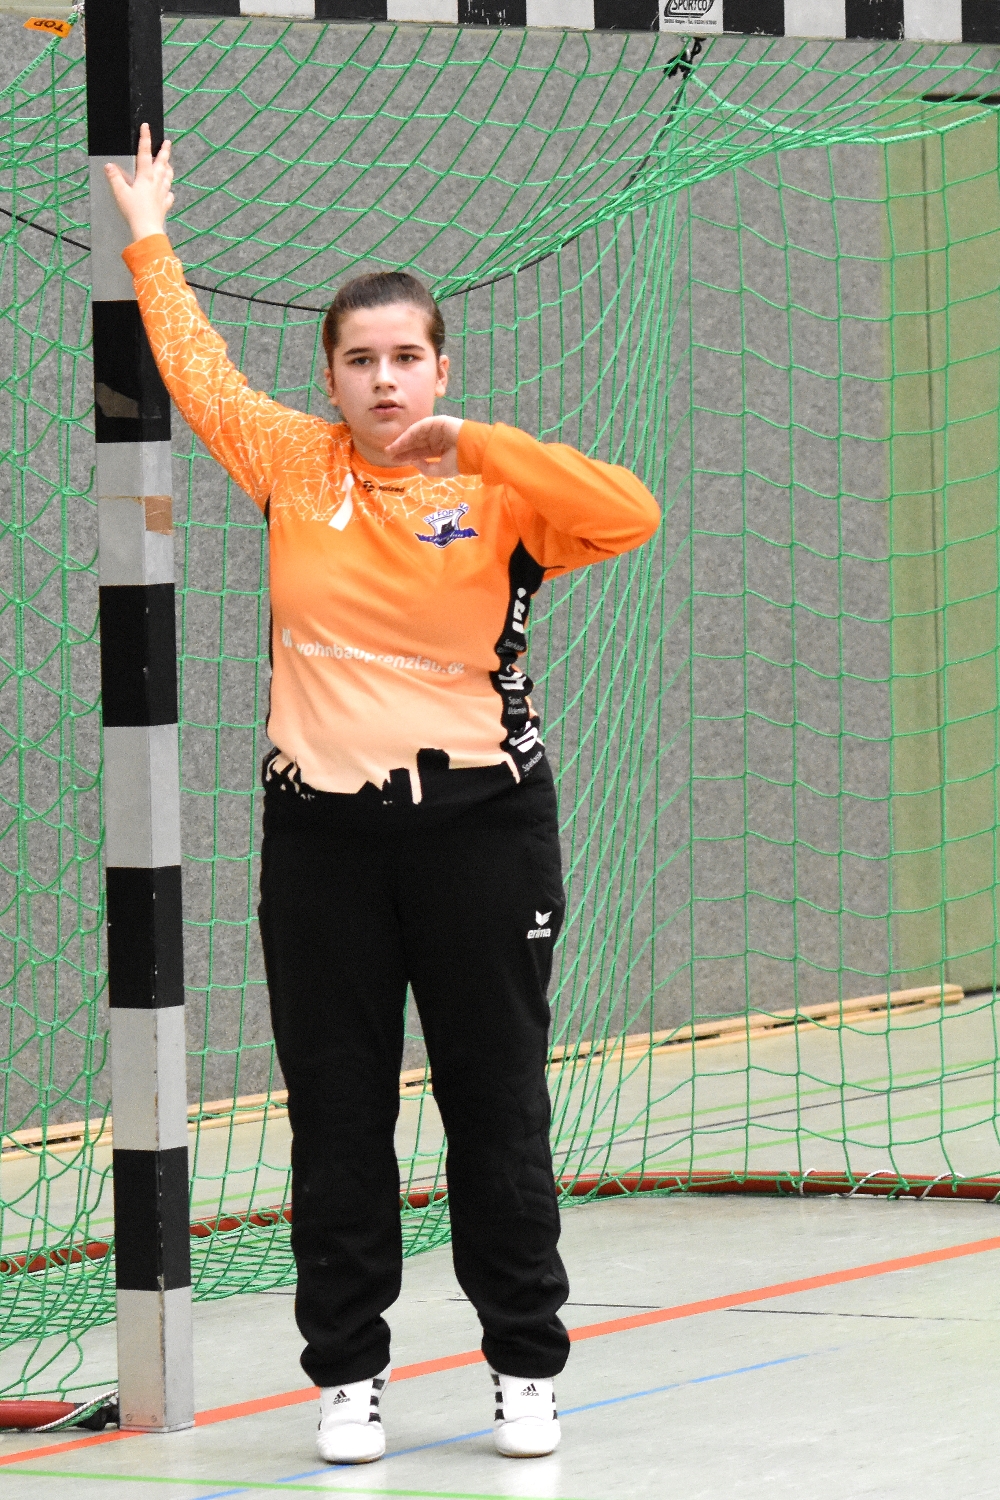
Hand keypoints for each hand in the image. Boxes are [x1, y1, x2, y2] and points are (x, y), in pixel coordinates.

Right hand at [104, 122, 173, 242]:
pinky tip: (168, 192)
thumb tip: (109, 166)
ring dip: (168, 169)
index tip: (146, 127)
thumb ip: (115, 178)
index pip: (145, 153)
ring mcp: (162, 194)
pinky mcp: (164, 205)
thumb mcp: (120, 193)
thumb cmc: (134, 212)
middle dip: (164, 151)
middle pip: (162, 163)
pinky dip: (168, 191)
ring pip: (168, 177)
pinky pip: (169, 196)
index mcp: (145, 177)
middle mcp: (156, 183)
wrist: (147, 230)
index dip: (145, 139)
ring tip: (169, 164)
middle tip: (168, 142)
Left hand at [385, 415, 463, 477]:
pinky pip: (419, 428)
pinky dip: (409, 435)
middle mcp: (436, 440)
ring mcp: (436, 430)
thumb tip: (413, 461)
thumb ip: (425, 468)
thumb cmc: (459, 462)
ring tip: (391, 449)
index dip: (407, 456)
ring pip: (415, 436)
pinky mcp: (436, 422)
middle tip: (388, 454)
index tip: (394, 460)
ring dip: (402, 442)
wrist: (473, 450)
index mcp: (440, 451)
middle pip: (415, 444)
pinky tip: (400, 442)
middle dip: (401, 449)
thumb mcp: (440, 470)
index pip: (420, 453)